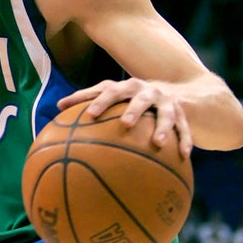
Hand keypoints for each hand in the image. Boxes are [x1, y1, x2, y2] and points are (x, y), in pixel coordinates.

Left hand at [57, 77, 193, 156]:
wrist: (179, 92)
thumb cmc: (133, 98)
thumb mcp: (115, 96)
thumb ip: (89, 100)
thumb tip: (56, 109)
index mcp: (127, 87)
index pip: (109, 90)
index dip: (99, 101)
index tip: (89, 115)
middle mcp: (147, 91)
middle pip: (139, 99)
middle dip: (132, 110)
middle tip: (124, 124)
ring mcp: (166, 102)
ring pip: (165, 114)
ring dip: (162, 127)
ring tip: (157, 143)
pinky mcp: (183, 114)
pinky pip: (185, 129)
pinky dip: (185, 141)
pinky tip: (184, 156)